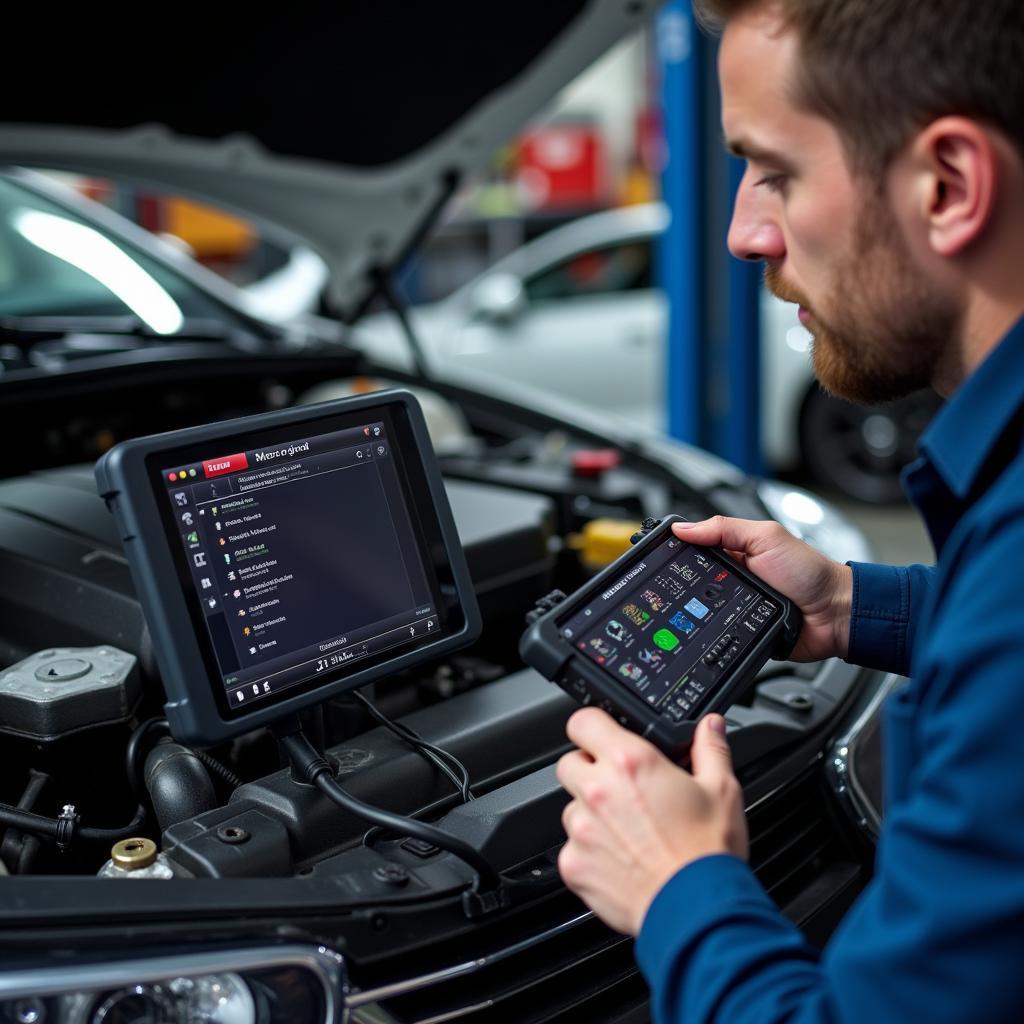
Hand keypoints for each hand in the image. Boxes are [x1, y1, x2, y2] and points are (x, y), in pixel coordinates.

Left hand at [556, 708, 746, 935]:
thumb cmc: (707, 852)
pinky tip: (620, 858)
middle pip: (570, 763)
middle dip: (589, 770)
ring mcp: (582, 828)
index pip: (583, 722)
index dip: (593, 727)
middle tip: (620, 788)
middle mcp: (598, 790)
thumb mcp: (722, 790)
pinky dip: (589, 852)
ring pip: (569, 807)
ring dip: (589, 813)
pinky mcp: (574, 864)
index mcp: (630, 762)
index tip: (603, 736)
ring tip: (625, 830)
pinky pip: (571, 847)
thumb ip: (710, 749)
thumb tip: (710, 726)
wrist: (696, 910)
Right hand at [674, 517, 853, 661]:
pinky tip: (704, 628)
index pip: (696, 549)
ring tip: (687, 607)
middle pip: (693, 582)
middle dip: (683, 584)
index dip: (678, 550)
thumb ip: (725, 529)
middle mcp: (732, 580)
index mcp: (735, 552)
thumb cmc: (809, 572)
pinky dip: (711, 631)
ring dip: (696, 610)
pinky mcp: (740, 630)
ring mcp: (734, 606)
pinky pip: (716, 631)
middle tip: (671, 584)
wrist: (834, 614)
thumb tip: (684, 527)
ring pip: (700, 610)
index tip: (658, 551)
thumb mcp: (766, 538)